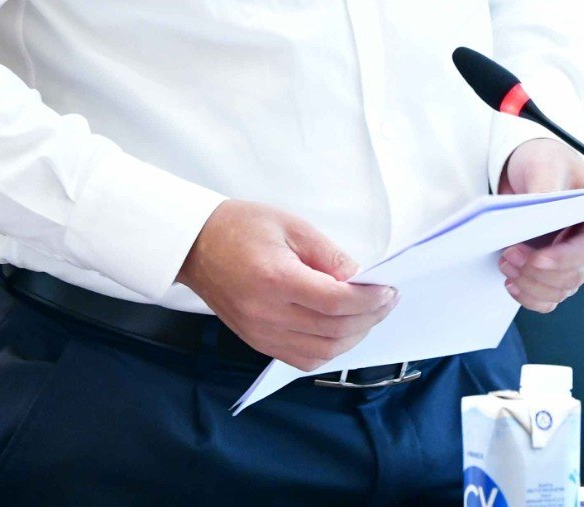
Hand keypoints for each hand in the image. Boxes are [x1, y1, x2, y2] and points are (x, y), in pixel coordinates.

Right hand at [175, 199, 395, 370]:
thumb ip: (329, 256)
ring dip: (353, 338)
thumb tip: (360, 279)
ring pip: (321, 352)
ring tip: (369, 315)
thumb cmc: (239, 227)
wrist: (195, 245)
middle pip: (333, 331)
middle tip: (386, 301)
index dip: (369, 300)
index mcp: (275, 280)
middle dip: (368, 318)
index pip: (335, 302)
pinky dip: (328, 350)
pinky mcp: (257, 342)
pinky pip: (301, 358)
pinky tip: (342, 331)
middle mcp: (266, 314)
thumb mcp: (291, 226)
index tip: (388, 290)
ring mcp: (260, 333)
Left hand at [496, 139, 583, 312]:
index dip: (567, 257)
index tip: (539, 258)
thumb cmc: (548, 163)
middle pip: (574, 274)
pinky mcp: (558, 276)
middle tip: (508, 254)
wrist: (531, 173)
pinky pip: (548, 299)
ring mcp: (578, 265)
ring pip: (559, 290)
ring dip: (529, 283)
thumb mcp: (546, 165)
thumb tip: (538, 215)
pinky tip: (512, 284)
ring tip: (505, 262)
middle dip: (538, 271)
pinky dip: (529, 296)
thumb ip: (546, 188)